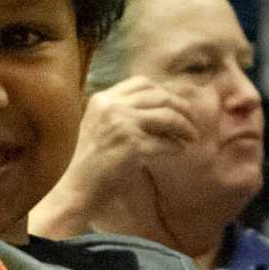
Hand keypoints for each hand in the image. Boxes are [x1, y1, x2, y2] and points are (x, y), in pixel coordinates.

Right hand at [50, 77, 199, 216]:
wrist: (75, 187)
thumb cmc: (88, 161)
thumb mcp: (99, 125)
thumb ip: (121, 112)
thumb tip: (159, 108)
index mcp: (103, 99)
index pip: (141, 82)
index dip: (163, 91)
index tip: (175, 103)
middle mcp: (112, 106)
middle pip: (159, 96)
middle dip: (181, 107)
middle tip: (192, 120)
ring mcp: (122, 124)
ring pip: (167, 116)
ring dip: (184, 126)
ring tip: (192, 136)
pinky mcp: (132, 145)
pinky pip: (165, 142)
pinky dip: (176, 146)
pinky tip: (180, 150)